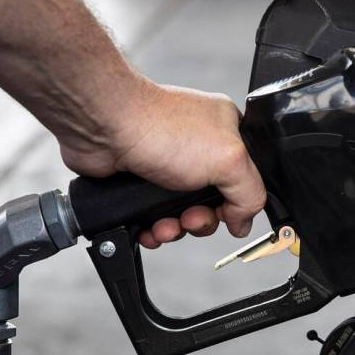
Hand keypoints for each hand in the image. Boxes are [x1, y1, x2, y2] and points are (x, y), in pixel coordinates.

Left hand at [58, 79, 265, 247]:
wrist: (104, 127)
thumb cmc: (160, 127)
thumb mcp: (229, 161)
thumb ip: (250, 193)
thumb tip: (244, 221)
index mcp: (227, 134)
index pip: (245, 179)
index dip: (236, 203)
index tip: (226, 214)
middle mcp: (199, 148)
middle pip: (214, 202)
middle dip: (202, 220)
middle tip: (191, 218)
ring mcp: (170, 164)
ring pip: (183, 213)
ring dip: (176, 228)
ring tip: (166, 225)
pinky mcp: (143, 181)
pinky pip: (155, 216)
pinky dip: (154, 228)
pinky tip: (150, 228)